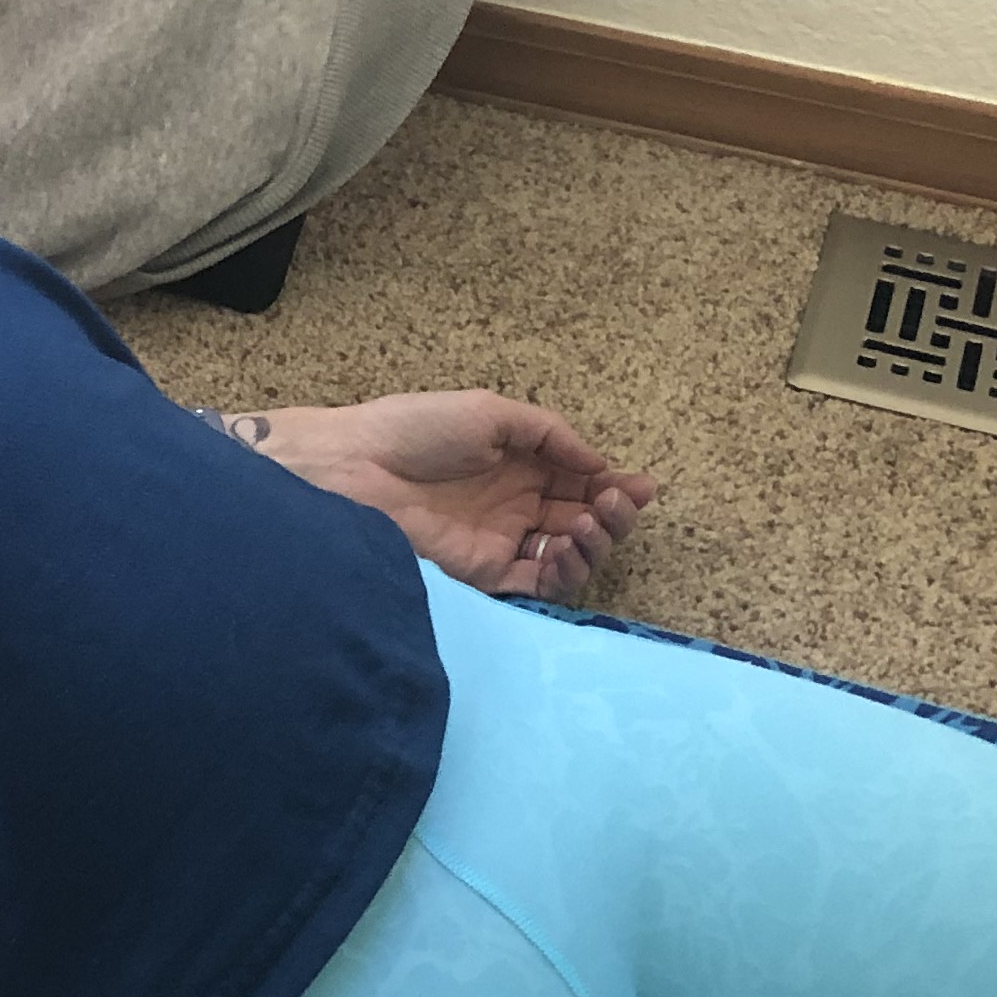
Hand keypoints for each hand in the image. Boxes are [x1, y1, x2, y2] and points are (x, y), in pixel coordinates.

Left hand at [225, 389, 658, 597]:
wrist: (354, 468)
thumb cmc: (415, 430)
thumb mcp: (490, 413)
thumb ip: (549, 434)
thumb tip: (599, 463)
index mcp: (519, 467)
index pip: (581, 484)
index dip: (615, 487)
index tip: (642, 485)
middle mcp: (515, 508)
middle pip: (583, 521)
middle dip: (614, 515)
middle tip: (620, 502)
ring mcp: (502, 542)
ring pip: (569, 557)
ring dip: (594, 542)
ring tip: (589, 520)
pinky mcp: (485, 574)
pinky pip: (540, 583)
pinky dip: (565, 570)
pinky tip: (567, 545)